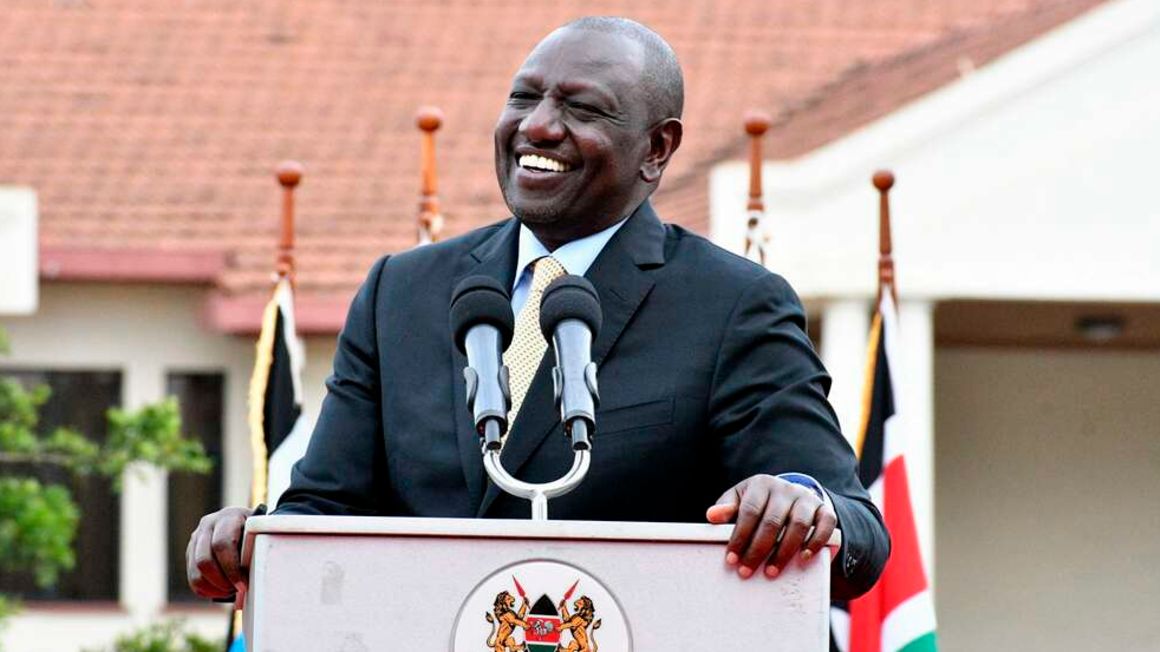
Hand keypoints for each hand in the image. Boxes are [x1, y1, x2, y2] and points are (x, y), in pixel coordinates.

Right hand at [186, 506, 252, 598]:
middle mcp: (208, 525)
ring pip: (196, 572)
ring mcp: (196, 539)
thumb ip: (256, 547)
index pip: (222, 544)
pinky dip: (207, 591)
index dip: (231, 568)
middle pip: (205, 561)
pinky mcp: (190, 553)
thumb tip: (254, 573)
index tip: (243, 584)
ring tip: (231, 591)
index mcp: (228, 517)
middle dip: (221, 581)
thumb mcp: (259, 533)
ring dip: (214, 588)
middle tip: (237, 589)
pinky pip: (192, 579)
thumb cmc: (257, 532)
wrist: (245, 524)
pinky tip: (222, 591)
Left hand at [706, 474, 836, 579]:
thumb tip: (711, 516)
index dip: (740, 536)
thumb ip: (726, 508)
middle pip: (772, 521)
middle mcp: (785, 488)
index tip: (731, 559)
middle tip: (747, 571)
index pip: (749, 511)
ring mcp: (806, 498)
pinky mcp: (825, 509)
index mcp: (761, 484)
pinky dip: (815, 542)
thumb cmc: (759, 503)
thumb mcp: (740, 500)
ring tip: (771, 571)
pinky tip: (804, 558)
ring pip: (797, 525)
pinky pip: (825, 525)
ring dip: (784, 552)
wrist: (792, 497)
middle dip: (758, 549)